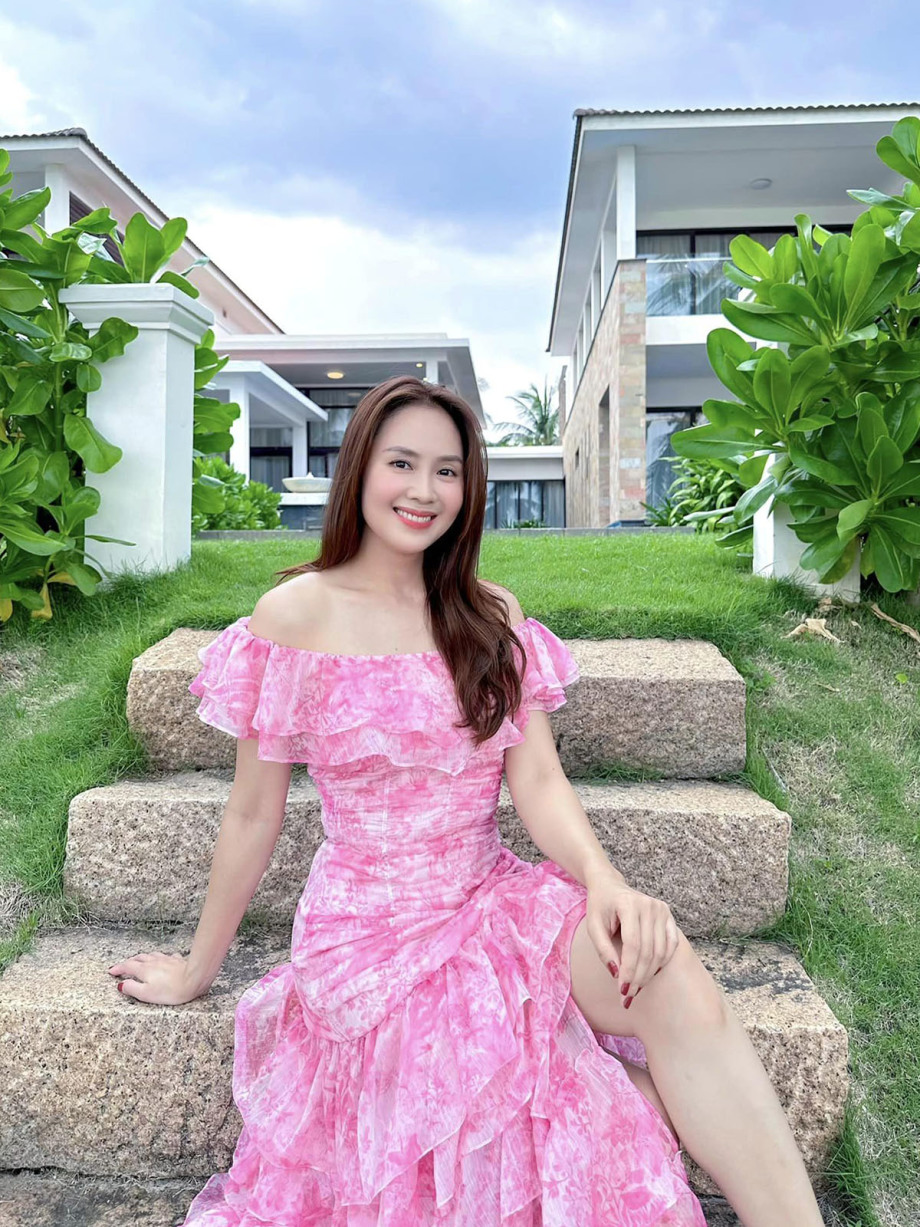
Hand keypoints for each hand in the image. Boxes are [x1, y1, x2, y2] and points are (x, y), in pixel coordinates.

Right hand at [107, 949, 206, 1004]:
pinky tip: (164, 959)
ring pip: (151, 955)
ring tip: (140, 960)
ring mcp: (167, 959)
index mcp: (145, 970)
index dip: (118, 968)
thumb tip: (121, 985)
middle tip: (123, 966)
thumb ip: (132, 988)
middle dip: (129, 962)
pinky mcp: (178, 960)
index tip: (111, 971)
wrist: (194, 979)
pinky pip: (166, 956)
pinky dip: (160, 958)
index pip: (127, 966)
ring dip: (143, 957)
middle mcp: (154, 962)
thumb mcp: (146, 994)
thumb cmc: (171, 990)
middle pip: (138, 958)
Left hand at [585, 874, 680, 1001]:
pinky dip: (662, 962)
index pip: (633, 945)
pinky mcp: (668, 915)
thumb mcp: (593, 926)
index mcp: (629, 904)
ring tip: (637, 988)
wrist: (610, 886)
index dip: (629, 970)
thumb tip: (616, 974)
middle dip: (638, 977)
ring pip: (660, 952)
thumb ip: (603, 950)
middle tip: (628, 996)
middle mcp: (649, 905)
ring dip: (649, 974)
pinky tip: (651, 973)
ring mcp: (662, 909)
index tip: (622, 990)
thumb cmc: (600, 907)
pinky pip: (671, 945)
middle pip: (648, 951)